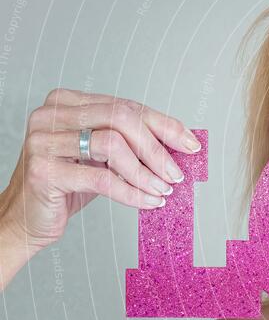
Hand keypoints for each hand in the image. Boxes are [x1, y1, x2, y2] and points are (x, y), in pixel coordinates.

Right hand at [0, 88, 200, 252]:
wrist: (28, 217)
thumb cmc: (68, 185)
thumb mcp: (103, 157)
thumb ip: (132, 143)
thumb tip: (181, 143)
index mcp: (68, 102)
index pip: (127, 106)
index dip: (164, 125)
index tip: (190, 144)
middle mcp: (52, 114)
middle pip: (121, 119)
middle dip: (156, 149)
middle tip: (176, 173)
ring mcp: (44, 140)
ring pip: (113, 146)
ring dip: (145, 172)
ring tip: (162, 190)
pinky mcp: (44, 169)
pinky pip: (102, 178)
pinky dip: (132, 192)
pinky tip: (148, 201)